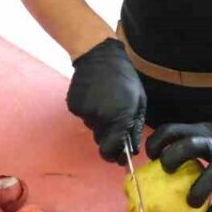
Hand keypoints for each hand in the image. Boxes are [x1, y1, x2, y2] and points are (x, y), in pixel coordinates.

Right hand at [66, 38, 145, 162]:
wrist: (99, 56)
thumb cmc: (125, 78)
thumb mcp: (139, 101)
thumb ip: (135, 127)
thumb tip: (131, 150)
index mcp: (119, 117)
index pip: (111, 150)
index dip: (114, 155)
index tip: (118, 155)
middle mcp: (100, 118)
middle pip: (102, 141)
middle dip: (109, 136)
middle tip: (114, 119)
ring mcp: (84, 112)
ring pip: (93, 128)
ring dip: (100, 121)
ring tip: (105, 101)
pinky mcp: (73, 106)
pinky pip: (83, 116)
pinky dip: (89, 110)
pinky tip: (94, 96)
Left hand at [145, 105, 211, 211]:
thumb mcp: (207, 131)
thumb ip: (188, 142)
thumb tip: (160, 163)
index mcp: (199, 131)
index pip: (171, 130)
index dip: (156, 142)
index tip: (151, 156)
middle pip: (188, 145)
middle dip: (172, 158)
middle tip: (166, 172)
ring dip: (198, 191)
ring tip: (190, 203)